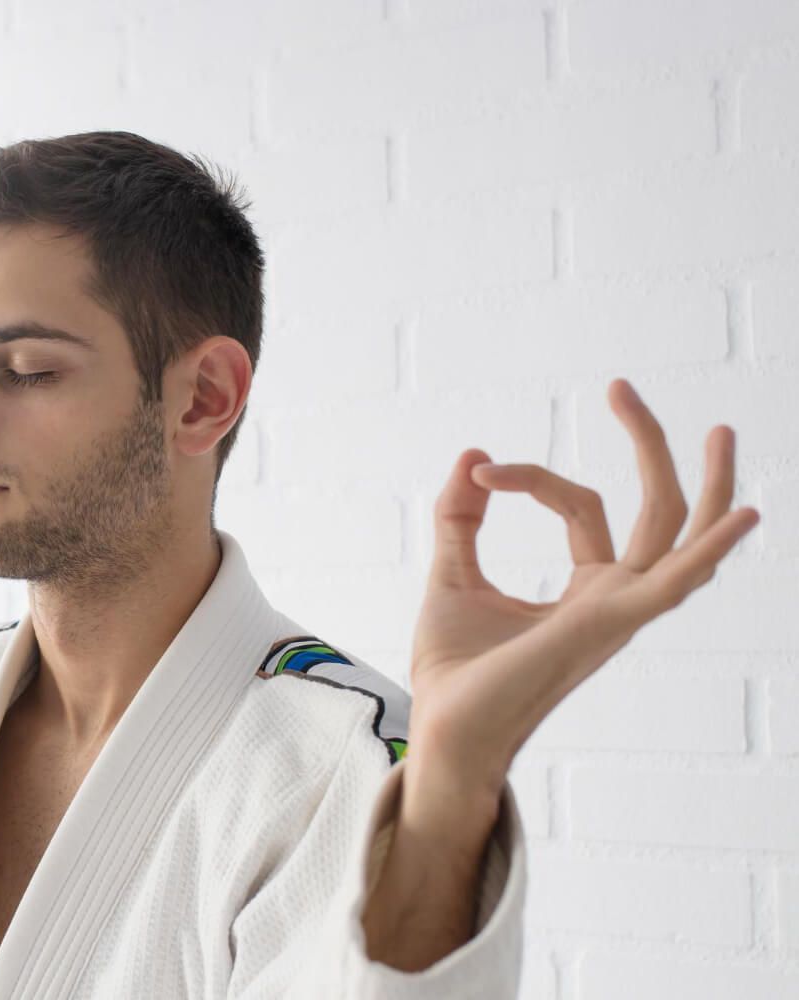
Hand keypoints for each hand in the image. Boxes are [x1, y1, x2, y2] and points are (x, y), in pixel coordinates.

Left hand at [405, 378, 759, 800]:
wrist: (441, 726)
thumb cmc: (454, 669)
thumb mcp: (451, 574)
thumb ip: (462, 519)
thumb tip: (472, 456)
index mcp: (587, 589)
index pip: (581, 506)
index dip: (528, 478)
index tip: (479, 470)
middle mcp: (615, 599)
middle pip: (654, 510)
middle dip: (646, 444)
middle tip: (621, 386)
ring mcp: (619, 614)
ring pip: (676, 536)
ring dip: (703, 483)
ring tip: (720, 429)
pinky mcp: (608, 625)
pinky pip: (674, 584)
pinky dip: (711, 549)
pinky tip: (744, 514)